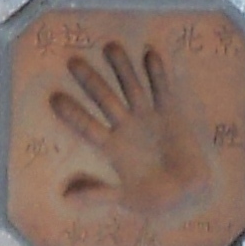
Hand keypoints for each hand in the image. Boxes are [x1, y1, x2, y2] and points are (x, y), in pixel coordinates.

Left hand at [45, 33, 214, 220]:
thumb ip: (98, 195)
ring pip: (131, 88)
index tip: (55, 99)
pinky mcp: (170, 112)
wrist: (189, 193)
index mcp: (112, 147)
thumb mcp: (126, 198)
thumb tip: (65, 197)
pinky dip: (157, 74)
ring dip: (122, 69)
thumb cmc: (155, 197)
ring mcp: (147, 117)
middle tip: (73, 62)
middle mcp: (126, 126)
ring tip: (110, 47)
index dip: (73, 114)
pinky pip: (161, 89)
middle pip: (105, 100)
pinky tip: (149, 55)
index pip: (88, 127)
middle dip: (90, 82)